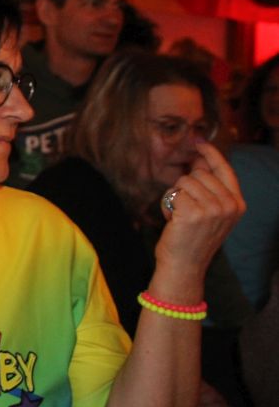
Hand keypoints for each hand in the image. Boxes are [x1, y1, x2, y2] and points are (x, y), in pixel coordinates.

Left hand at [155, 142, 245, 275]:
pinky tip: (173, 220)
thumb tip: (199, 161)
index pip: (225, 170)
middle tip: (185, 209)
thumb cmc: (193, 238)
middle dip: (186, 186)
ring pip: (185, 181)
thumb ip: (209, 188)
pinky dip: (168, 204)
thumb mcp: (211, 213)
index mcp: (237, 204)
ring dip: (176, 195)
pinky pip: (174, 192)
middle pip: (199, 173)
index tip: (199, 141)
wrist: (184, 265)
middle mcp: (229, 205)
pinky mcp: (194, 213)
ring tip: (180, 215)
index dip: (211, 154)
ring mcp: (213, 209)